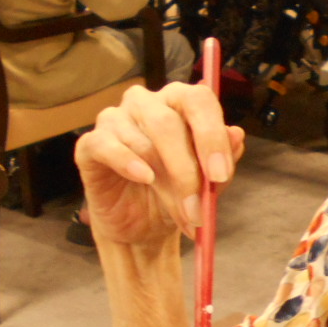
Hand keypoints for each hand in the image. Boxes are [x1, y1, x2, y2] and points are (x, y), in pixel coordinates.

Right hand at [75, 83, 244, 246]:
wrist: (141, 226)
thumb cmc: (175, 194)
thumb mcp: (206, 183)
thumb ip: (222, 160)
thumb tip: (236, 134)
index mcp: (179, 102)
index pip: (198, 100)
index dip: (211, 135)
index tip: (220, 174)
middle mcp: (146, 103)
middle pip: (168, 123)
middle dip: (187, 170)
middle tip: (200, 207)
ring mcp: (115, 119)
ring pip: (143, 143)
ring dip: (166, 186)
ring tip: (182, 216)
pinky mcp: (90, 144)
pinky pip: (107, 146)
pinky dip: (127, 163)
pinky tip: (143, 178)